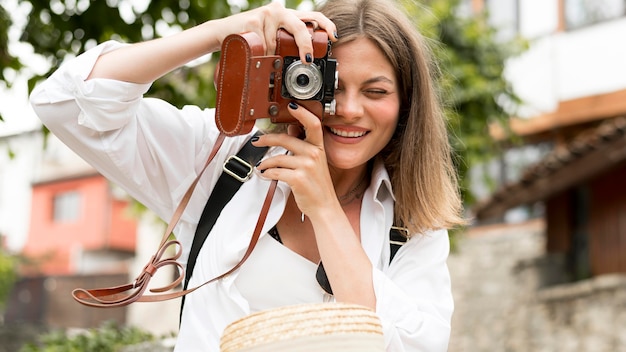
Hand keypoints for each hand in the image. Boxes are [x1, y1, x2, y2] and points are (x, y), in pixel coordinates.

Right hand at [213, 2, 336, 63]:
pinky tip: (253, 51)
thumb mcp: (273, 39)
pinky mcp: (253, 20)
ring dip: (271, 56)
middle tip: (307, 59)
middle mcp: (279, 11)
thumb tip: (308, 60)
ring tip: (262, 56)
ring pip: (277, 43)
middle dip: (305, 45)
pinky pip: (263, 45)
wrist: (222, 33)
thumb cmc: (251, 39)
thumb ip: (288, 43)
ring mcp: (266, 14)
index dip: (326, 25)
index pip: (313, 16)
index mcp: (287, 16)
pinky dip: (260, 54)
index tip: (333, 38)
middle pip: (299, 27)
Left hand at [252, 102, 337, 217]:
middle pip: (286, 139)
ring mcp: (306, 166)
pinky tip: (266, 175)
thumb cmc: (318, 185)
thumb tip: (290, 130)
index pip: (313, 124)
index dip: (302, 112)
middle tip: (257, 141)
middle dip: (267, 139)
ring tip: (262, 166)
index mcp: (318, 148)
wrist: (324, 206)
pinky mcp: (298, 178)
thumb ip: (303, 146)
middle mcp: (314, 154)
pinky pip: (275, 172)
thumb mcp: (315, 162)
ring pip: (277, 158)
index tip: (291, 105)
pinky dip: (268, 173)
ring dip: (265, 162)